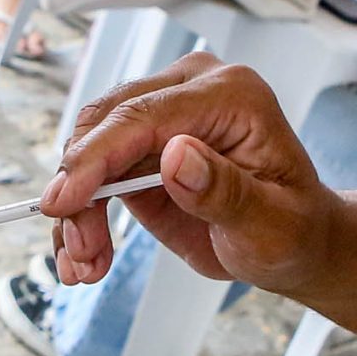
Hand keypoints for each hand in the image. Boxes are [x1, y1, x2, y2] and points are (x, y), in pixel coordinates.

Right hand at [40, 52, 337, 293]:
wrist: (294, 242)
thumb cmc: (293, 230)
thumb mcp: (270, 225)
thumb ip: (224, 191)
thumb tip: (176, 155)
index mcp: (230, 94)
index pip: (144, 116)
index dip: (95, 158)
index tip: (62, 203)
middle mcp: (192, 89)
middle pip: (106, 125)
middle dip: (79, 192)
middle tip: (80, 254)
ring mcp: (164, 113)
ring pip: (89, 147)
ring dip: (76, 209)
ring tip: (84, 266)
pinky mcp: (143, 144)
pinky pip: (94, 169)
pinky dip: (81, 213)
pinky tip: (84, 256)